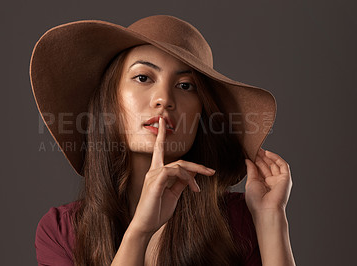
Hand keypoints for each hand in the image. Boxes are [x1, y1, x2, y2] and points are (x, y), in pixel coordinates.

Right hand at [130, 116, 215, 235]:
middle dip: (196, 165)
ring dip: (194, 175)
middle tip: (211, 171)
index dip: (161, 135)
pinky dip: (186, 178)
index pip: (159, 150)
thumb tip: (193, 175)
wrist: (145, 226)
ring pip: (179, 166)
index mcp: (157, 172)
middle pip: (179, 160)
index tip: (163, 122)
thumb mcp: (173, 195)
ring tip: (198, 189)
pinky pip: (174, 172)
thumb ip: (181, 183)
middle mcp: (154, 171)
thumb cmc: (157, 211)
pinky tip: (192, 188)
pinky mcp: (155, 181)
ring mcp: (153, 175)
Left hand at [244, 148, 292, 215]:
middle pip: (267, 165)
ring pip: (274, 164)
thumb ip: (251, 170)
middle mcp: (271, 182)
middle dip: (260, 156)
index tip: (249, 152)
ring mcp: (279, 180)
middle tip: (254, 148)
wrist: (265, 211)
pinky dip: (276, 158)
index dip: (255, 160)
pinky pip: (283, 165)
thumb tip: (248, 160)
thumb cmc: (256, 201)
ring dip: (267, 156)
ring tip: (259, 149)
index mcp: (262, 184)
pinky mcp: (286, 179)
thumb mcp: (251, 182)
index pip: (259, 169)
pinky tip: (268, 153)